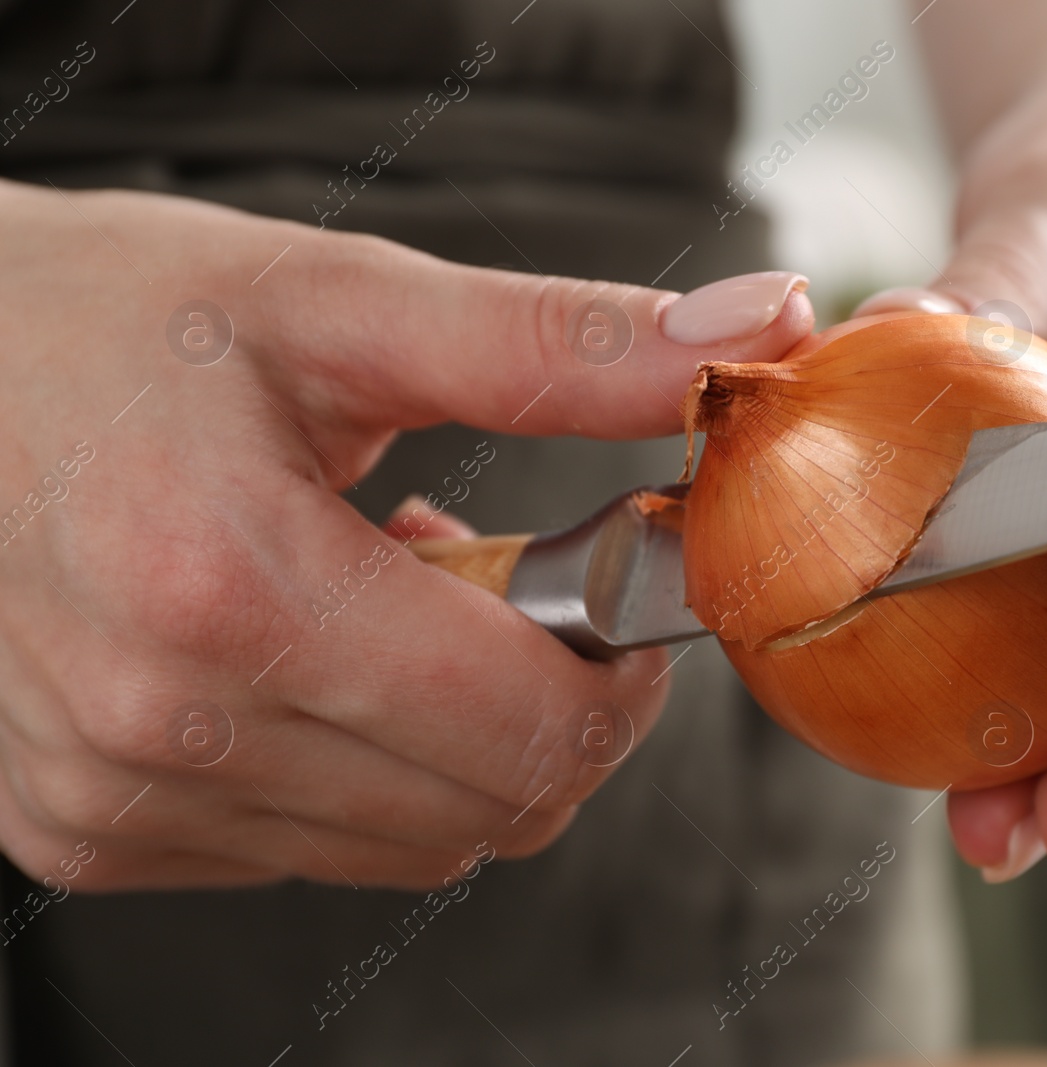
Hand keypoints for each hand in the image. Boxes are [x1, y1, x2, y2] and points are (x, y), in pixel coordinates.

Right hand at [0, 178, 810, 889]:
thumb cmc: (108, 319)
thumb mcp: (335, 301)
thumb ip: (556, 343)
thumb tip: (761, 327)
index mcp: (231, 587)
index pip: (531, 725)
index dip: (622, 666)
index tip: (616, 584)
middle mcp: (159, 728)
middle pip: (493, 806)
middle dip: (551, 701)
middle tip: (507, 578)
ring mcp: (114, 800)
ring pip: (416, 846)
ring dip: (453, 735)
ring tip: (385, 597)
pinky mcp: (88, 836)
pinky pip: (313, 850)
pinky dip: (360, 765)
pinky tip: (309, 649)